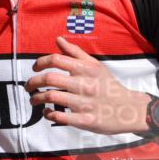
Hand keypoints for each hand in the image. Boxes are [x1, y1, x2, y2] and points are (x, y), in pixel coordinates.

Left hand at [25, 36, 148, 134]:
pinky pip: (60, 117)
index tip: (34, 68)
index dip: (40, 62)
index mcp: (86, 69)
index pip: (56, 59)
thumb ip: (75, 52)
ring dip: (37, 99)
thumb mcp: (95, 66)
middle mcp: (85, 84)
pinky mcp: (86, 120)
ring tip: (34, 100)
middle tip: (28, 87)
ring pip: (52, 97)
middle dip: (33, 82)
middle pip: (49, 78)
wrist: (130, 109)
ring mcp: (85, 103)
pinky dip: (49, 115)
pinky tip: (48, 113)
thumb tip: (58, 39)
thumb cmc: (108, 85)